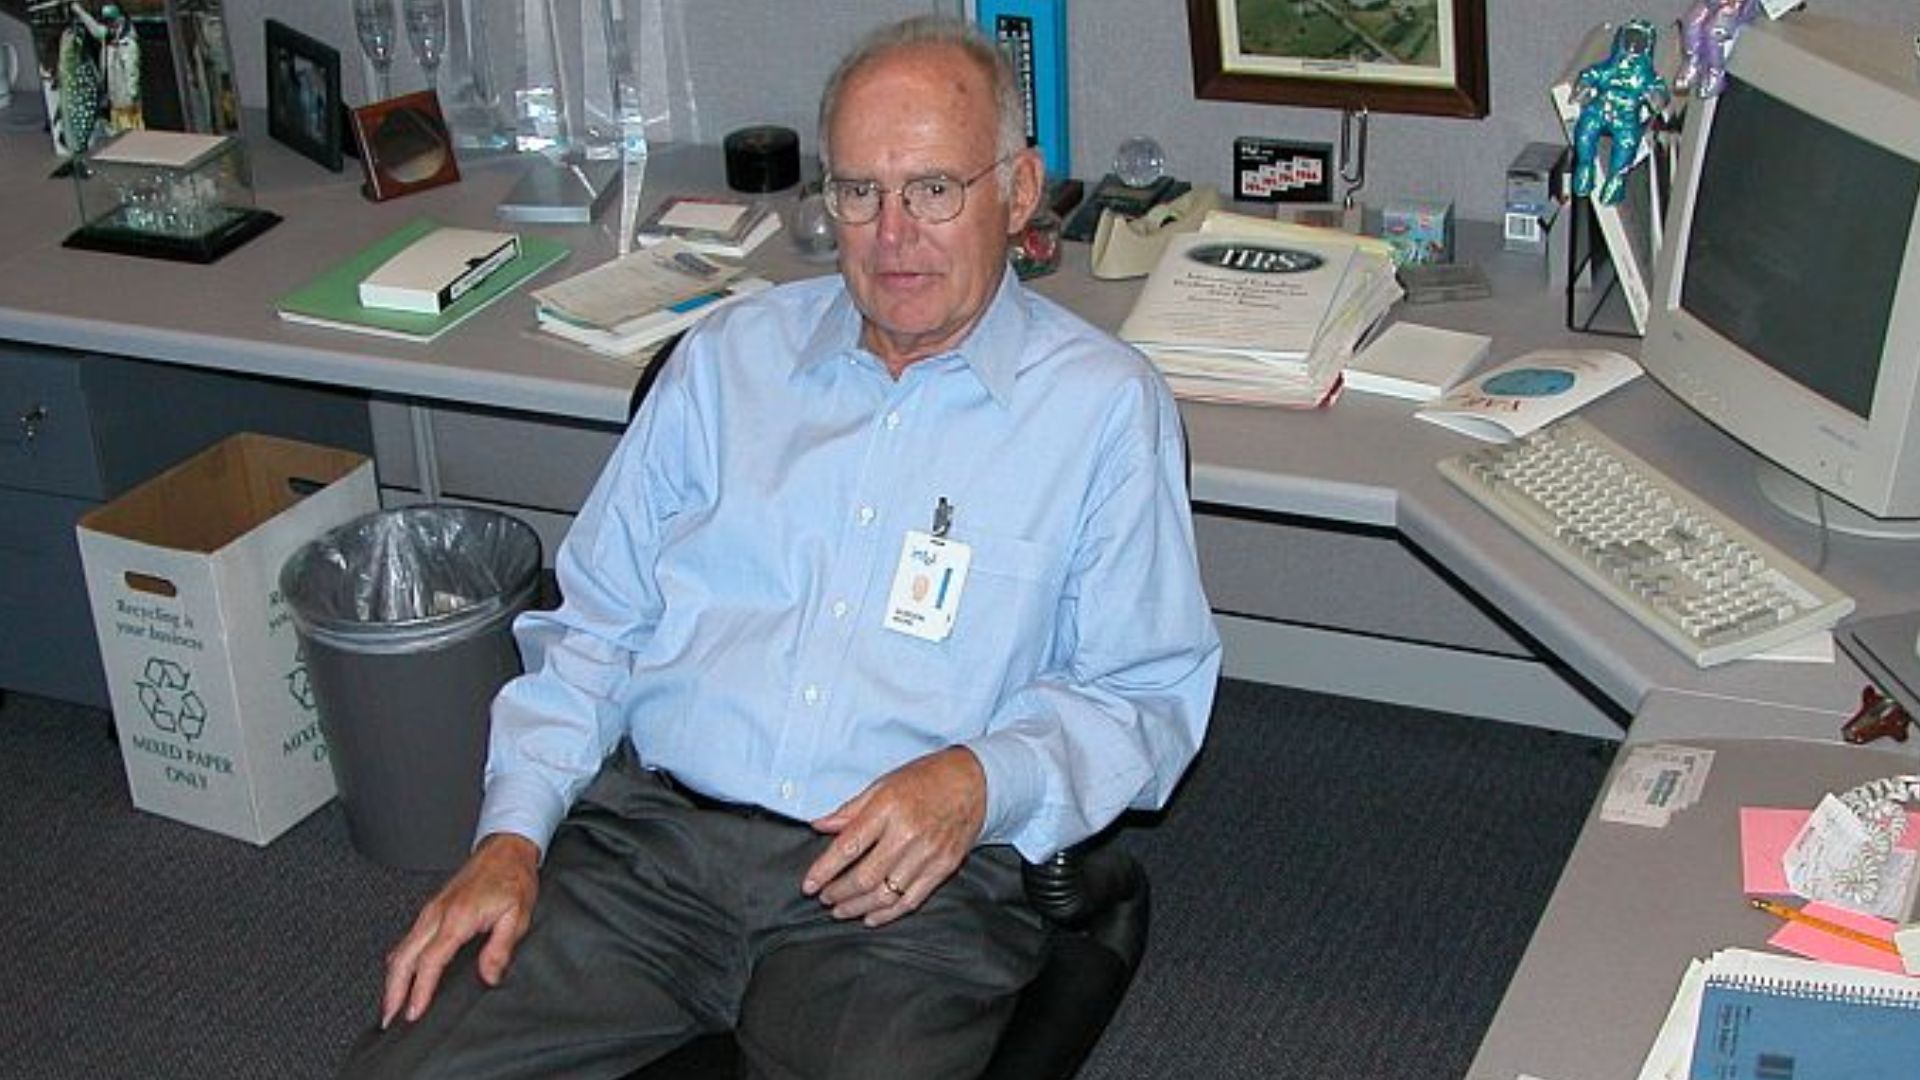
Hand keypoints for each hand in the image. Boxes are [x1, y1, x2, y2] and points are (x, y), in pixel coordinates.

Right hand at [379, 833, 539, 1027]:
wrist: (506, 850)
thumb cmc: (512, 879)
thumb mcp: (518, 915)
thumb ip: (501, 948)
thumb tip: (489, 977)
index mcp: (457, 917)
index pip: (430, 961)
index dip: (419, 990)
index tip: (413, 1013)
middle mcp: (436, 914)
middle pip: (403, 958)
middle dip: (392, 991)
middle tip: (389, 1018)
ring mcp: (430, 911)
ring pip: (400, 950)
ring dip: (392, 979)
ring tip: (390, 1005)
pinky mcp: (430, 909)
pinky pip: (407, 940)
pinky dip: (398, 962)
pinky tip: (399, 976)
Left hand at [802, 747, 986, 926]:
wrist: (976, 781)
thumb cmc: (926, 778)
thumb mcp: (883, 784)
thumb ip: (851, 810)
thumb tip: (819, 825)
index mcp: (888, 808)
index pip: (848, 847)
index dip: (824, 871)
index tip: (809, 885)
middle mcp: (908, 833)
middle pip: (865, 877)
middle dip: (838, 893)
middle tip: (824, 899)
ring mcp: (928, 854)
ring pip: (886, 894)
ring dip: (858, 907)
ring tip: (841, 910)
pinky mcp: (944, 867)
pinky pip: (912, 899)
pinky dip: (888, 913)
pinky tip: (871, 916)